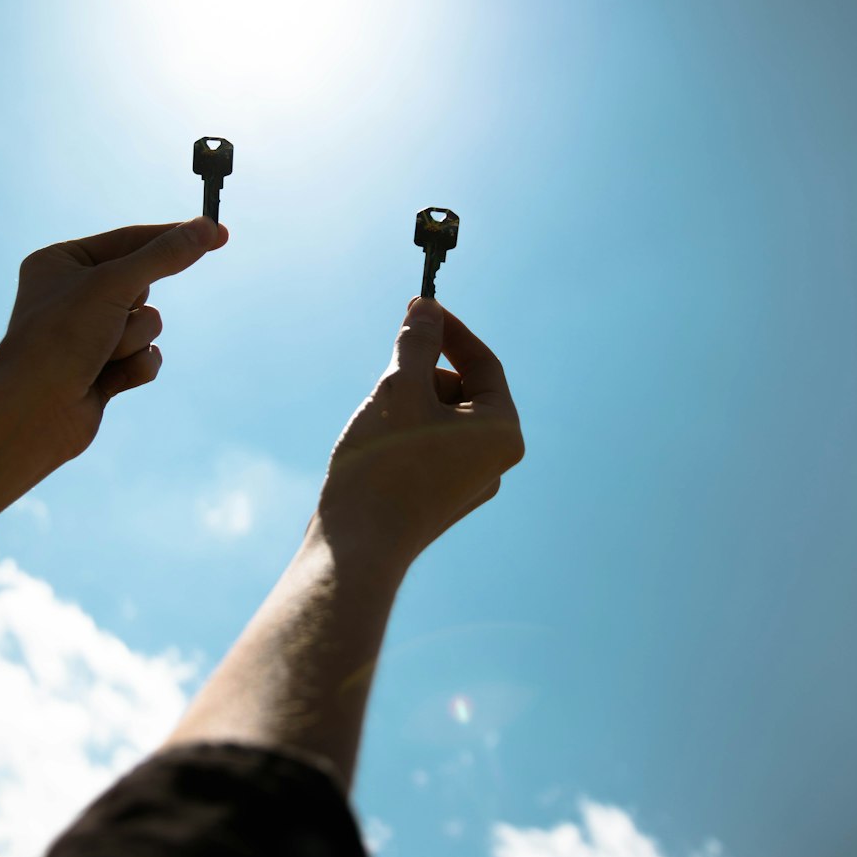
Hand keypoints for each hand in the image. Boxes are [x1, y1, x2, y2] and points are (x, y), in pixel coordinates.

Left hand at [0, 217, 227, 463]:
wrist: (30, 414)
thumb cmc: (58, 339)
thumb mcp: (114, 285)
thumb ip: (164, 256)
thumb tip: (207, 227)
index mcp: (61, 262)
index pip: (129, 239)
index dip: (173, 237)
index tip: (217, 233)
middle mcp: (72, 295)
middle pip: (143, 286)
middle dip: (134, 308)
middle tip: (110, 319)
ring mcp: (88, 334)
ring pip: (147, 325)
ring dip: (132, 341)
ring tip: (99, 356)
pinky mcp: (103, 370)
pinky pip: (146, 357)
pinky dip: (135, 367)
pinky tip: (107, 381)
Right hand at [315, 297, 524, 565]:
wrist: (355, 549)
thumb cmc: (383, 466)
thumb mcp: (400, 387)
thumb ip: (417, 342)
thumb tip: (427, 308)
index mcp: (501, 432)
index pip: (484, 363)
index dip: (450, 330)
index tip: (419, 307)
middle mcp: (493, 460)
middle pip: (460, 389)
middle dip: (420, 374)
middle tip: (386, 375)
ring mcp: (466, 482)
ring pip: (437, 416)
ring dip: (406, 403)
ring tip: (375, 426)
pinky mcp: (437, 496)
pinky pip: (424, 445)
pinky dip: (400, 432)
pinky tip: (373, 450)